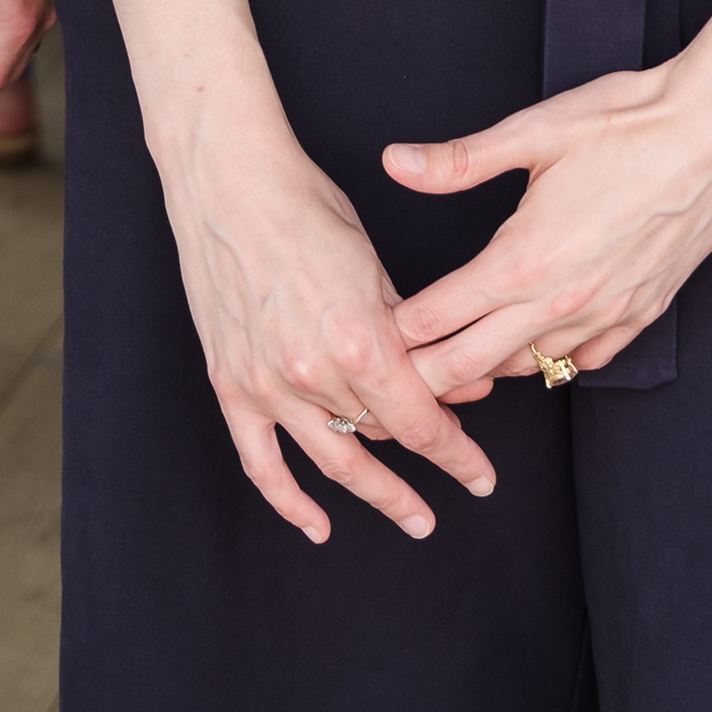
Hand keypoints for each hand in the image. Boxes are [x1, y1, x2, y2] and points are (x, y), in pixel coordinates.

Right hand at [166, 115, 498, 543]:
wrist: (229, 185)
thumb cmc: (309, 211)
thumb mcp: (377, 267)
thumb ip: (416, 334)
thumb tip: (466, 383)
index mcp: (359, 342)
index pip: (420, 422)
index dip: (457, 455)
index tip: (481, 476)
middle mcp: (312, 374)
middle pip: (381, 434)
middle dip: (426, 454)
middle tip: (460, 477)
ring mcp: (267, 385)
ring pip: (332, 459)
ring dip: (377, 493)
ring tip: (414, 518)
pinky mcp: (230, 385)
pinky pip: (260, 462)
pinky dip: (289, 500)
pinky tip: (319, 526)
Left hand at [382, 53, 711, 403]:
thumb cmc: (628, 123)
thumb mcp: (533, 132)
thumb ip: (459, 160)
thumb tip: (394, 162)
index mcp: (523, 259)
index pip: (436, 320)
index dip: (393, 332)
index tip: (364, 333)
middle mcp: (561, 302)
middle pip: (470, 368)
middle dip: (423, 377)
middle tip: (387, 379)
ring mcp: (604, 315)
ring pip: (527, 370)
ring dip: (485, 371)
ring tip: (450, 364)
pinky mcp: (641, 314)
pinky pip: (583, 361)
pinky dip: (551, 359)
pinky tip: (534, 344)